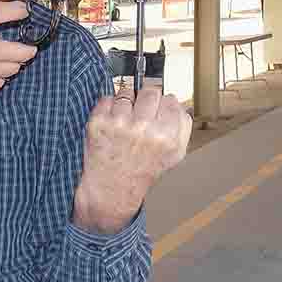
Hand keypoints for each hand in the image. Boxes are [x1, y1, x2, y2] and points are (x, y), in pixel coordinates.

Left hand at [72, 87, 192, 234]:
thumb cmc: (142, 171)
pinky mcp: (98, 123)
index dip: (164, 105)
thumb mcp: (174, 156)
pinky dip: (108, 108)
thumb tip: (179, 102)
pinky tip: (112, 125)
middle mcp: (144, 130)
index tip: (158, 111)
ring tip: (125, 122)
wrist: (112, 189)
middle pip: (150, 91)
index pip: (170, 100)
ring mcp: (119, 125)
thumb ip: (183, 127)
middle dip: (146, 100)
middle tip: (142, 114)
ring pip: (127, 93)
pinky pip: (107, 99)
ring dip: (126, 103)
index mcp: (166, 137)